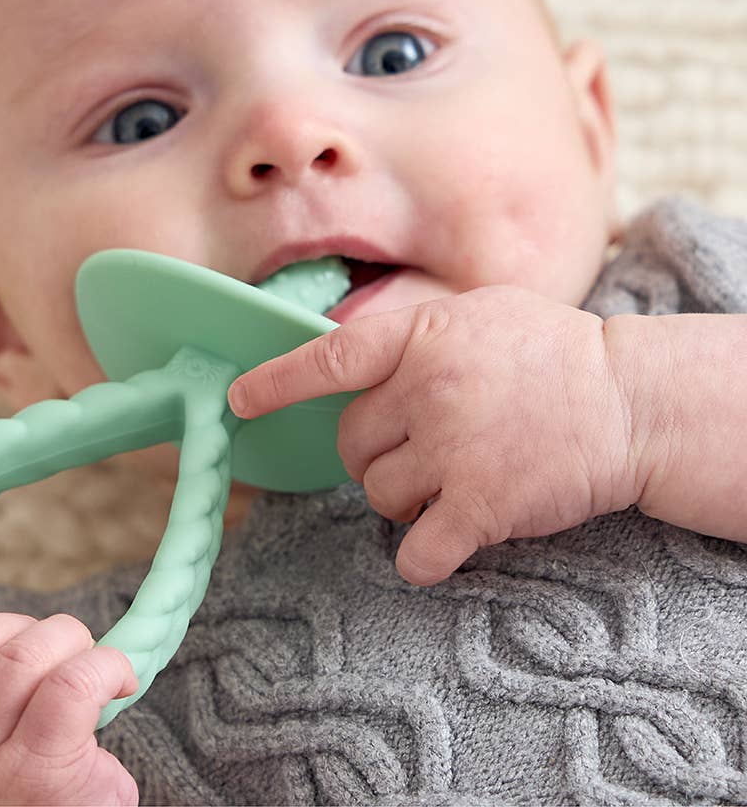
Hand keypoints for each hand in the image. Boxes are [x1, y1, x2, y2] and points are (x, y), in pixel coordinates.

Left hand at [229, 286, 639, 584]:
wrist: (630, 401)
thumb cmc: (551, 351)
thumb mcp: (477, 313)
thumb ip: (413, 335)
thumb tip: (350, 358)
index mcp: (422, 336)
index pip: (328, 359)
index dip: (276, 382)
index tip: (238, 400)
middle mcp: (428, 390)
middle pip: (350, 444)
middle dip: (371, 454)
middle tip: (416, 449)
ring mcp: (452, 450)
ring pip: (377, 495)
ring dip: (402, 497)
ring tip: (452, 478)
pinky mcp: (480, 508)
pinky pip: (414, 551)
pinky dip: (418, 557)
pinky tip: (439, 544)